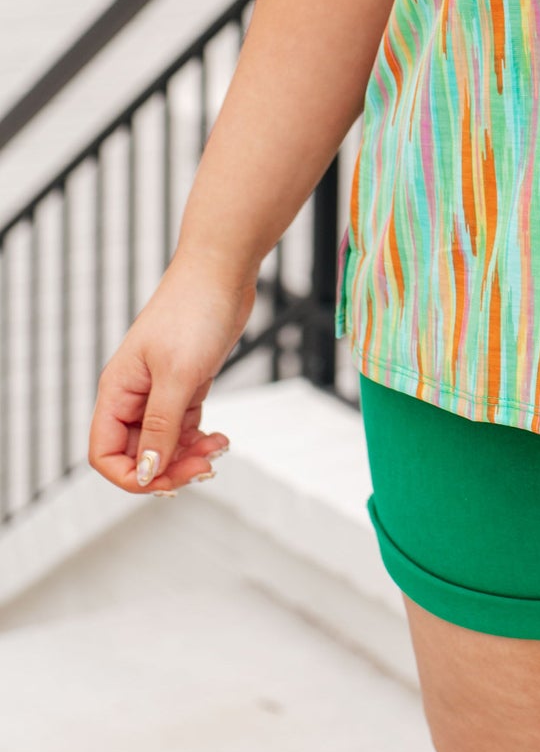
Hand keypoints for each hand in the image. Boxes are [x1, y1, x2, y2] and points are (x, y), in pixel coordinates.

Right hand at [88, 257, 255, 495]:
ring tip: (217, 448)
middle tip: (203, 466)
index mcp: (118, 391)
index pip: (105, 453)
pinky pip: (184, 426)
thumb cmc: (194, 309)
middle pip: (138, 453)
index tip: (165, 481)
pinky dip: (200, 438)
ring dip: (188, 455)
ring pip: (164, 442)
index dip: (130, 475)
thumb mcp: (177, 376)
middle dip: (168, 467)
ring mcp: (160, 389)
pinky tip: (220, 438)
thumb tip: (147, 473)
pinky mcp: (185, 383)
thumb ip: (160, 427)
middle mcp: (134, 394)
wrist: (222, 271)